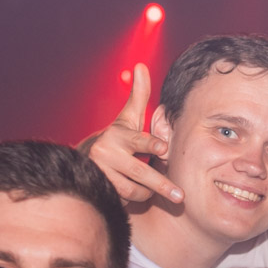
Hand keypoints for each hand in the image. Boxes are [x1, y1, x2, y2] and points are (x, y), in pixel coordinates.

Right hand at [82, 63, 183, 207]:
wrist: (87, 159)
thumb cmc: (118, 138)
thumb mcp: (128, 119)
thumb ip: (139, 96)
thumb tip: (140, 66)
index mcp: (117, 135)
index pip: (138, 140)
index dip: (151, 144)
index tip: (164, 148)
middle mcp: (106, 153)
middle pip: (138, 172)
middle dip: (161, 184)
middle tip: (180, 196)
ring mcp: (100, 173)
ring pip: (132, 191)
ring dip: (146, 193)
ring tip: (152, 190)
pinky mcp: (99, 190)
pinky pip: (123, 201)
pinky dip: (133, 201)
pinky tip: (136, 195)